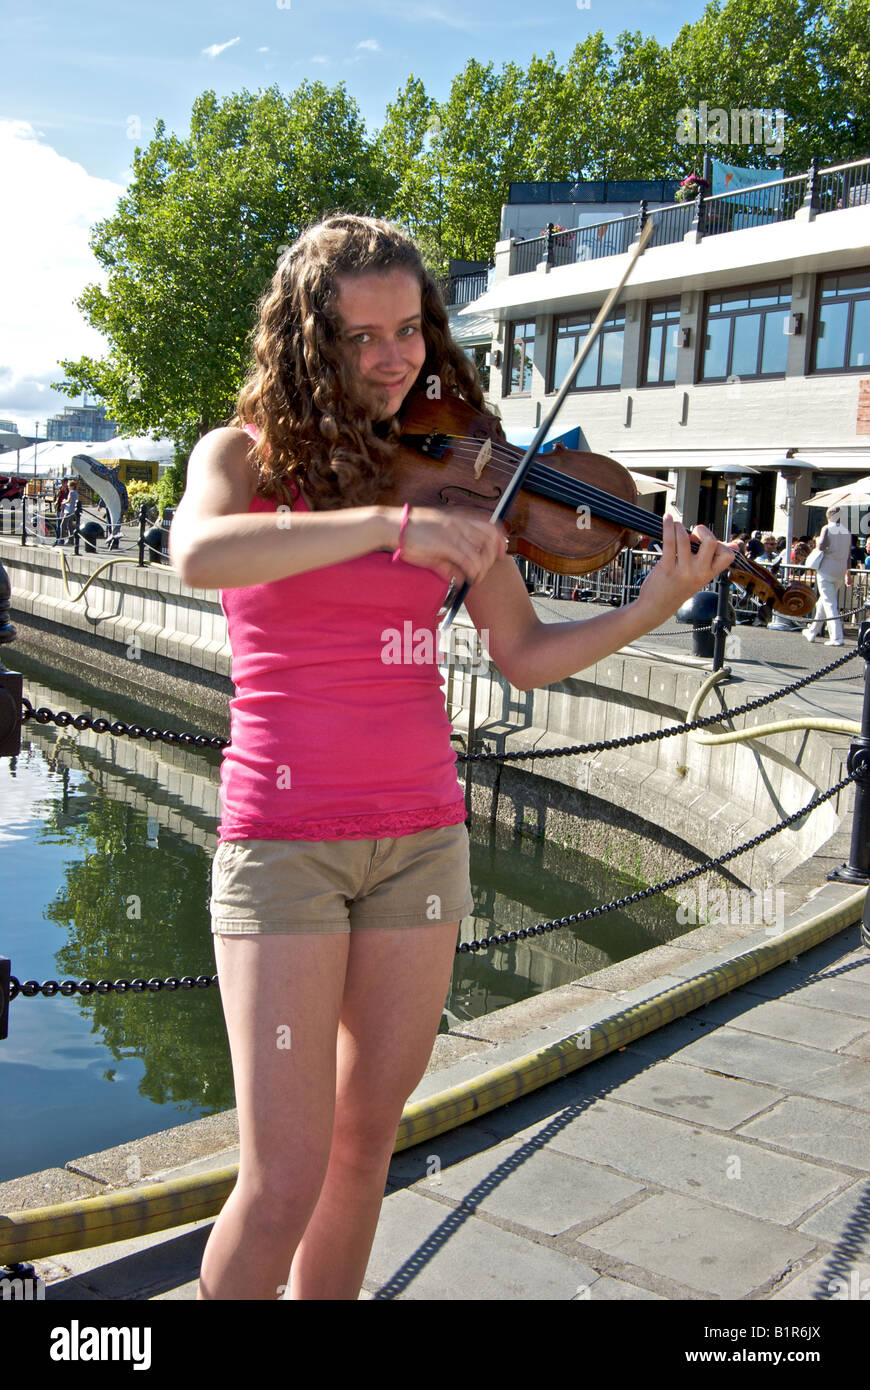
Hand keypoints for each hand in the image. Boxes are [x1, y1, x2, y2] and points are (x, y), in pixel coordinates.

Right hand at [390, 505, 509, 587]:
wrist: (392, 526)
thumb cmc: (411, 534)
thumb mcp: (434, 543)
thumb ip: (450, 560)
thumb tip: (460, 578)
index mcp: (458, 519)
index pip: (489, 524)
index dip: (500, 539)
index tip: (501, 552)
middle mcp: (459, 524)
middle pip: (490, 538)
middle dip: (494, 556)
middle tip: (487, 569)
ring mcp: (453, 534)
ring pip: (481, 554)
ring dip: (482, 570)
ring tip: (476, 579)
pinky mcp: (446, 546)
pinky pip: (468, 561)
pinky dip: (473, 573)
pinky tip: (469, 580)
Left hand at [634, 516, 733, 626]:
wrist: (657, 607)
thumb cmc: (678, 589)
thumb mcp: (700, 577)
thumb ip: (714, 561)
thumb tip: (735, 545)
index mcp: (709, 574)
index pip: (727, 555)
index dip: (720, 544)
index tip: (707, 543)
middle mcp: (698, 573)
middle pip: (711, 543)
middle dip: (703, 530)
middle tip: (693, 533)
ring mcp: (683, 570)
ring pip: (685, 538)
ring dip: (679, 526)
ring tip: (675, 526)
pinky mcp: (666, 567)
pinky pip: (669, 542)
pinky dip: (668, 527)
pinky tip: (666, 519)